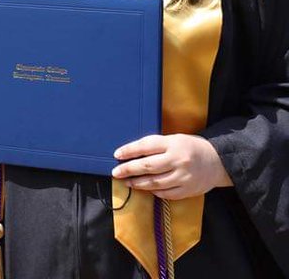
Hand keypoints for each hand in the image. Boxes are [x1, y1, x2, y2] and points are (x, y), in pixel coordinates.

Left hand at [112, 134, 232, 199]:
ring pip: (155, 182)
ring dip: (138, 183)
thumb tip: (130, 154)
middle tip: (116, 172)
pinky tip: (146, 189)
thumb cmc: (190, 148)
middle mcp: (178, 160)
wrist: (217, 161)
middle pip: (148, 166)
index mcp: (173, 143)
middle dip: (128, 169)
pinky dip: (154, 192)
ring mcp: (184, 176)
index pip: (146, 146)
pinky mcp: (188, 190)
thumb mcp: (174, 140)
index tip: (117, 154)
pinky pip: (167, 193)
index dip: (129, 151)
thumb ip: (156, 146)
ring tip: (127, 182)